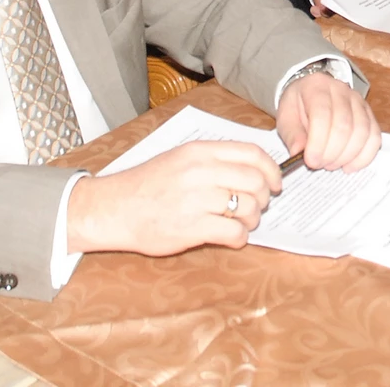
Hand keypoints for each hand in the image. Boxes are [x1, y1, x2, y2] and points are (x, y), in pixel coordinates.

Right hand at [66, 140, 280, 255]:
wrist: (114, 208)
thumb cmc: (147, 185)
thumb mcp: (180, 158)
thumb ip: (213, 160)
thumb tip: (252, 169)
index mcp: (200, 152)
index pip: (252, 153)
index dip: (271, 170)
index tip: (275, 182)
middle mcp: (201, 172)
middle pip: (255, 181)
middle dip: (264, 197)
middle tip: (257, 206)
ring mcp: (197, 200)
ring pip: (248, 208)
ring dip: (252, 220)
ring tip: (241, 224)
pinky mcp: (192, 228)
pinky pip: (234, 233)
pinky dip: (240, 238)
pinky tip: (232, 238)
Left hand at [277, 72, 381, 172]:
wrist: (310, 94)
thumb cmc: (298, 107)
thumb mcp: (286, 118)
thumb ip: (292, 135)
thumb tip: (298, 153)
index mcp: (316, 87)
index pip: (322, 115)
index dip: (318, 142)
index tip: (310, 161)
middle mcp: (341, 90)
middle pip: (344, 125)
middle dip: (331, 152)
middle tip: (319, 165)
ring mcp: (359, 101)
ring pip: (362, 132)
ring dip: (346, 156)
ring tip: (331, 164)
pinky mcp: (369, 114)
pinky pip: (374, 136)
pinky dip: (364, 156)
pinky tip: (349, 166)